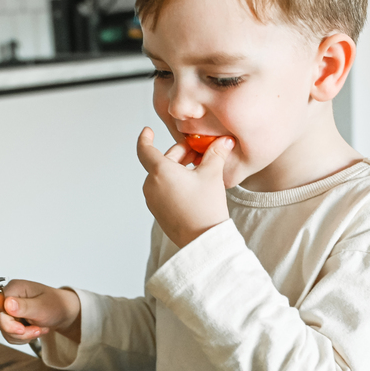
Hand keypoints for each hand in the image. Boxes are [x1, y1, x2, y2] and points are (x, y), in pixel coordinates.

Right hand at [0, 279, 80, 345]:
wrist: (65, 312)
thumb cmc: (56, 305)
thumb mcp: (42, 307)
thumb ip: (24, 306)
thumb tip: (6, 303)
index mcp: (14, 289)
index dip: (6, 322)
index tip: (21, 330)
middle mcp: (9, 298)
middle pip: (1, 321)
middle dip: (19, 332)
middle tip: (37, 331)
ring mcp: (10, 310)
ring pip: (5, 331)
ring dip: (24, 336)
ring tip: (40, 329)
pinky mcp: (12, 320)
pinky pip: (10, 334)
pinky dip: (24, 337)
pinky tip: (36, 330)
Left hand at [137, 127, 233, 247]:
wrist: (203, 239)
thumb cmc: (205, 207)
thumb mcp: (212, 175)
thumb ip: (216, 153)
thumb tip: (224, 141)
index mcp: (160, 172)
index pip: (144, 149)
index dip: (145, 138)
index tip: (148, 131)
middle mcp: (151, 185)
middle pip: (162, 161)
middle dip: (180, 154)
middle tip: (200, 153)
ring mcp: (153, 199)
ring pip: (163, 176)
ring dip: (178, 169)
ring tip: (199, 170)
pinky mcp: (158, 211)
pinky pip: (163, 189)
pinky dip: (174, 183)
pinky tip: (193, 186)